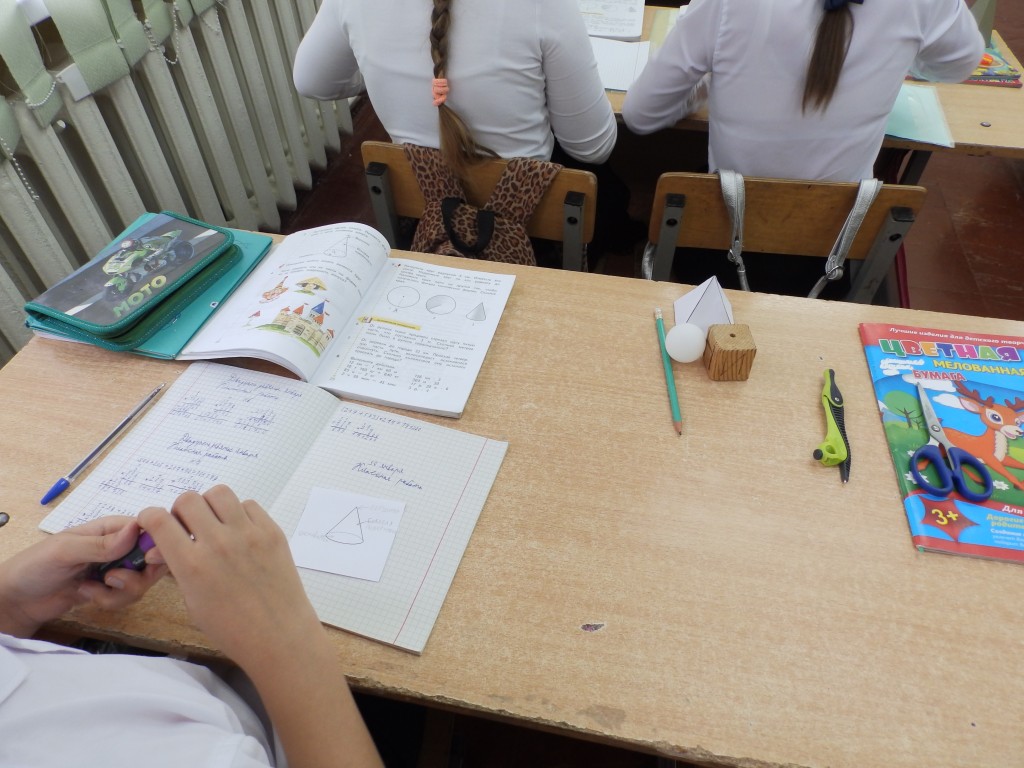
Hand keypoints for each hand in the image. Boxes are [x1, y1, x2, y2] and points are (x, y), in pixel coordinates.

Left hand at [0, 516, 166, 637]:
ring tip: (92, 589)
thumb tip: (136, 530)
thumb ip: (102, 544)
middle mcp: (118, 547)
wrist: (16, 601)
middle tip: (113, 579)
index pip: (149, 529)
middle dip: (138, 575)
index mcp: (111, 528)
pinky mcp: (109, 591)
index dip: (156, 544)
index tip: (147, 561)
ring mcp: (115, 570)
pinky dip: (109, 601)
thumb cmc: (34, 566)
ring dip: (119, 591)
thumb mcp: (66, 551)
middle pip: (153, 559)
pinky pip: (127, 598)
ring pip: (142, 582)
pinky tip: (87, 595)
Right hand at [140, 485, 321, 669]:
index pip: (158, 520)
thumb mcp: (192, 602)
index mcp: (192, 564)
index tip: (153, 523)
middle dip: (180, 511)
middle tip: (187, 527)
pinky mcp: (272, 532)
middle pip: (188, 499)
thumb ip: (177, 569)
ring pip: (219, 493)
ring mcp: (248, 534)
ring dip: (210, 505)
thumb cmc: (231, 629)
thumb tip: (161, 547)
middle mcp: (219, 542)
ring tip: (214, 525)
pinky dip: (239, 513)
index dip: (149, 517)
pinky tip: (240, 533)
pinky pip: (249, 505)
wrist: (278, 635)